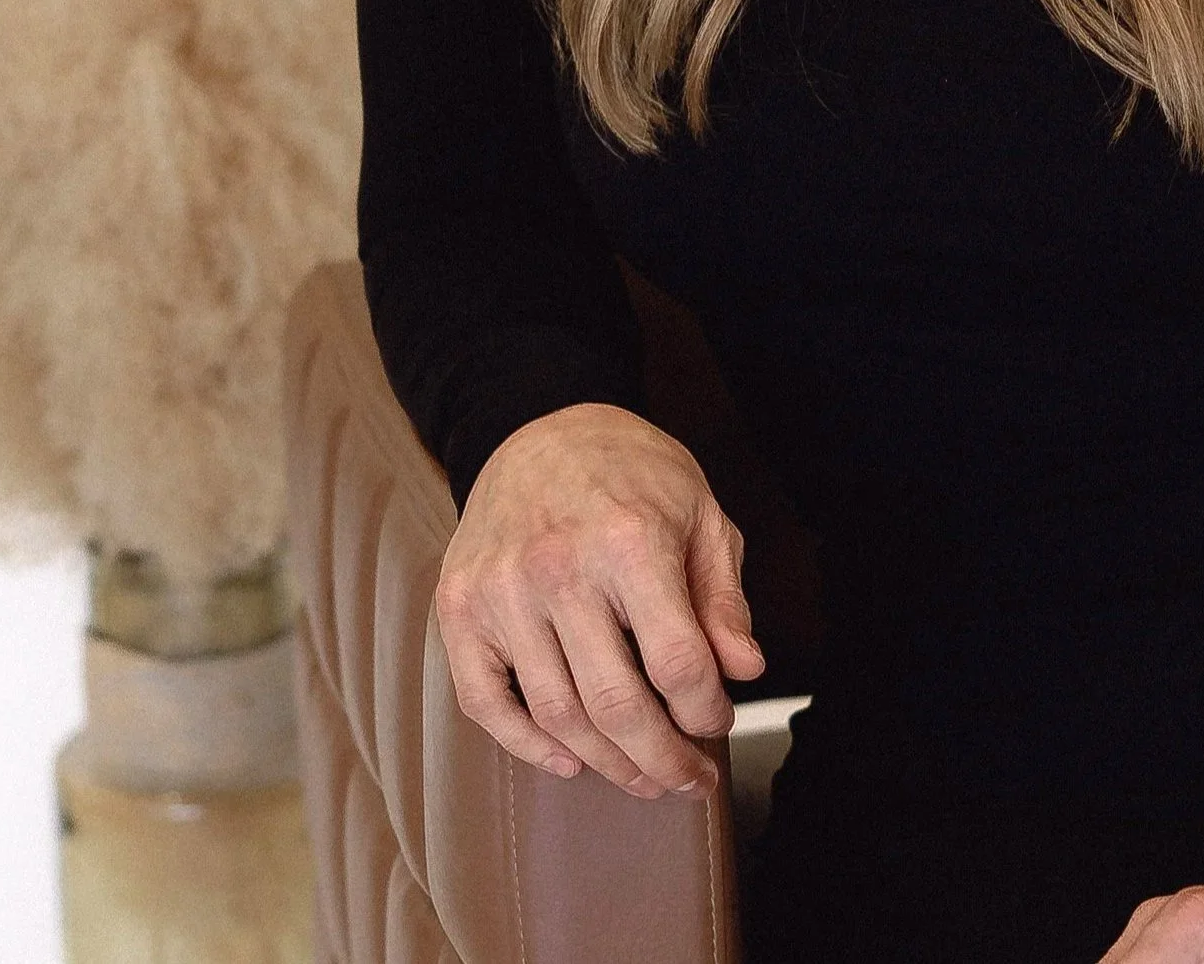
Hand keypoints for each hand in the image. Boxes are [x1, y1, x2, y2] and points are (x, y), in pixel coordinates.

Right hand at [433, 400, 766, 800]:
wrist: (540, 424)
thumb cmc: (631, 472)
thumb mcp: (698, 514)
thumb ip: (722, 597)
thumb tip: (744, 671)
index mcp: (629, 541)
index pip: (677, 662)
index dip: (706, 710)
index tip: (718, 721)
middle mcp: (559, 568)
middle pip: (615, 704)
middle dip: (661, 758)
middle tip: (687, 778)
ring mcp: (502, 591)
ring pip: (556, 715)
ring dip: (606, 763)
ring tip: (641, 776)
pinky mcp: (460, 606)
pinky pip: (485, 702)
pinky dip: (525, 745)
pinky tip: (568, 760)